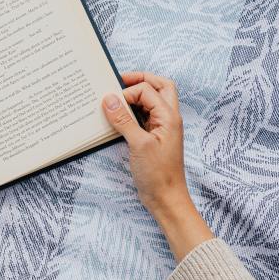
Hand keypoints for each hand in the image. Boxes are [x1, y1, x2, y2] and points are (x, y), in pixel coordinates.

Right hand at [102, 72, 212, 260]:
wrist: (166, 199)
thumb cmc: (158, 174)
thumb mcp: (138, 144)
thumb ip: (123, 120)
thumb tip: (109, 99)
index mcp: (169, 117)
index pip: (147, 91)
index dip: (129, 92)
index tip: (111, 102)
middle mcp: (168, 119)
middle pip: (159, 87)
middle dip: (140, 80)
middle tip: (119, 81)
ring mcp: (161, 128)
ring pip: (152, 101)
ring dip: (136, 96)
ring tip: (117, 98)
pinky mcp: (153, 138)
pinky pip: (144, 117)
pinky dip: (132, 112)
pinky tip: (118, 118)